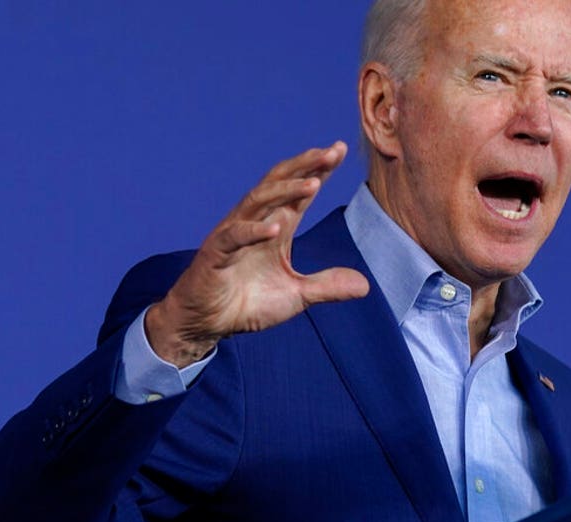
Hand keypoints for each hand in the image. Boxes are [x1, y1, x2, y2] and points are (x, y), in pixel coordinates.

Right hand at [145, 141, 369, 366]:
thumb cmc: (245, 303)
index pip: (299, 192)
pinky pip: (234, 236)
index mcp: (275, 228)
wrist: (205, 323)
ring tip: (312, 184)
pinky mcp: (215, 253)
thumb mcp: (295, 296)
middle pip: (279, 183)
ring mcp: (233, 235)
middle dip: (304, 166)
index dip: (318, 170)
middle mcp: (255, 223)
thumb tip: (364, 286)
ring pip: (258, 200)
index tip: (340, 150)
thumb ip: (326, 287)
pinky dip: (254, 230)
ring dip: (284, 190)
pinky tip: (275, 228)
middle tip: (330, 152)